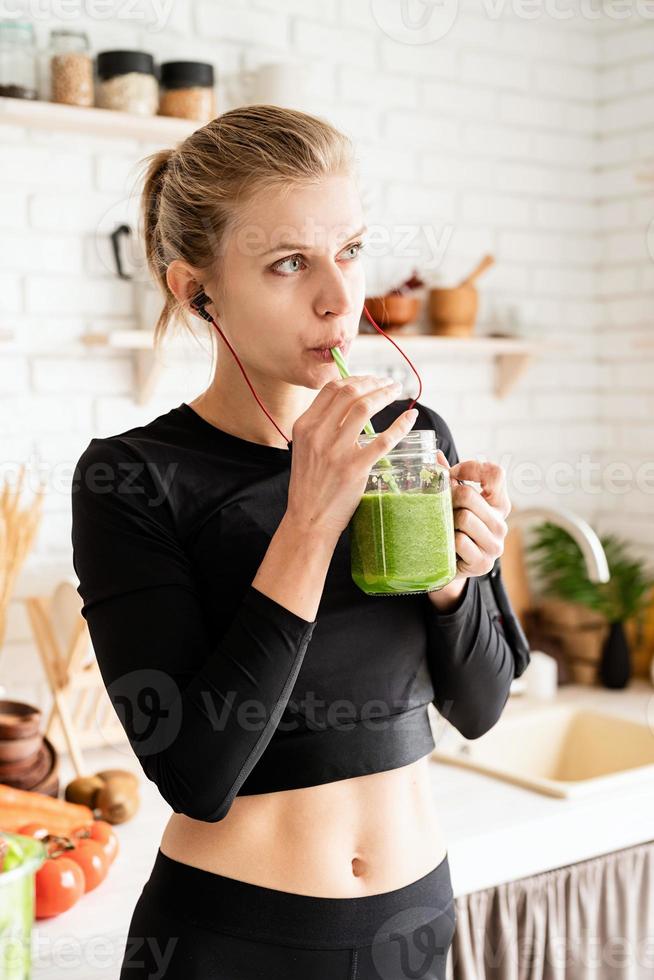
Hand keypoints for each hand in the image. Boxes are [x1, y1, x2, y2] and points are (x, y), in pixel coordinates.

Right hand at [285, 375, 416, 538]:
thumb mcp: (305, 449)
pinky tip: (410, 417)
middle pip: (350, 392)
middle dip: (373, 382)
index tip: (369, 379)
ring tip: (396, 392)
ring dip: (385, 394)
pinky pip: (383, 439)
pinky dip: (400, 424)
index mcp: (304, 426)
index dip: (354, 378)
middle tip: (387, 383)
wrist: (308, 520)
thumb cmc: (310, 486)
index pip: (331, 389)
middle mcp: (318, 434)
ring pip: (365, 407)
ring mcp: (336, 451)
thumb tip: (347, 407)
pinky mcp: (355, 468)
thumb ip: (321, 428)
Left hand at [436, 449, 510, 579]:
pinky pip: (460, 541)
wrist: (451, 567)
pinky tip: (448, 546)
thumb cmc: (453, 528)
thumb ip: (448, 479)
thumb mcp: (454, 502)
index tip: (453, 475)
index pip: (495, 472)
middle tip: (442, 509)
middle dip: (448, 499)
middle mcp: (501, 523)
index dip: (470, 468)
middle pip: (468, 495)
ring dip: (447, 522)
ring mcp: (494, 545)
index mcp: (499, 503)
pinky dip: (449, 542)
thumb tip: (434, 455)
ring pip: (464, 518)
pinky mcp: (483, 563)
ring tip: (446, 529)